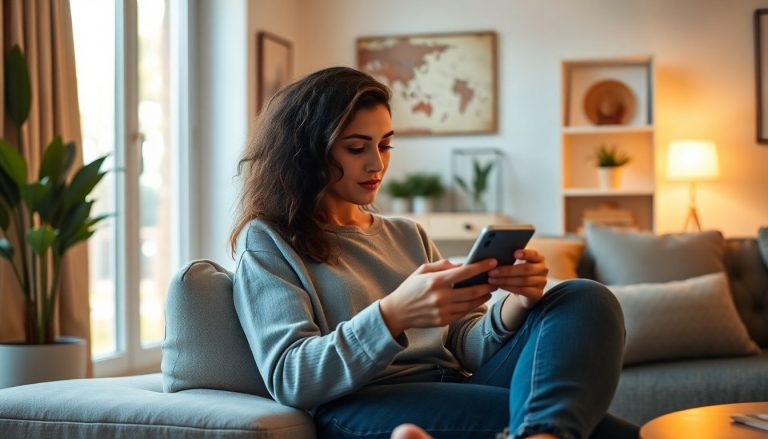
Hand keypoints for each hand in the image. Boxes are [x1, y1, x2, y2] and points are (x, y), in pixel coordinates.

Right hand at [380, 259, 497, 336]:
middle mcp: (440, 297)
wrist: (397, 311)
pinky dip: (474, 305)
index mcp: (435, 281)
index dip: (481, 267)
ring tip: (490, 289)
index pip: (464, 272)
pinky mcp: (443, 321)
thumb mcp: (422, 270)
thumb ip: (443, 265)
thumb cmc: (411, 287)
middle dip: (487, 284)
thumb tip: (462, 265)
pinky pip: (464, 312)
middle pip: (472, 291)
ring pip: (470, 304)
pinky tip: (479, 299)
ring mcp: (442, 311)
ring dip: (483, 296)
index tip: (493, 262)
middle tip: (497, 279)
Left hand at [488, 248, 547, 308]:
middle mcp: (543, 269)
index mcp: (538, 258)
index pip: (534, 254)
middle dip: (507, 270)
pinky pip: (522, 290)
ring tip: (492, 279)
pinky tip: (499, 286)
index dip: (525, 253)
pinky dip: (509, 288)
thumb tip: (494, 257)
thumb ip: (511, 258)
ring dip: (505, 280)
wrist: (525, 291)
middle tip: (492, 271)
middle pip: (526, 269)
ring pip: (523, 280)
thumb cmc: (519, 273)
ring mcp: (542, 282)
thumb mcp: (517, 263)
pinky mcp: (538, 293)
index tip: (514, 253)